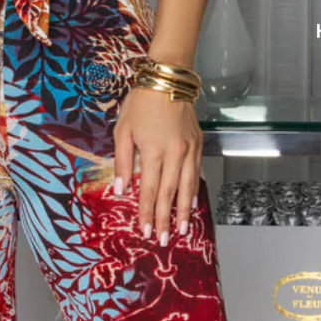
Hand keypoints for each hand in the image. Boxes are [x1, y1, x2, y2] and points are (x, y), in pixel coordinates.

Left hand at [112, 85, 202, 243]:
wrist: (167, 80)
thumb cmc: (141, 103)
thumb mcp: (123, 130)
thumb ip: (123, 162)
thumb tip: (122, 190)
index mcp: (153, 151)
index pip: (150, 190)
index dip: (148, 212)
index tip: (146, 230)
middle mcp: (175, 153)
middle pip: (170, 193)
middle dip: (166, 219)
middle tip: (163, 239)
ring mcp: (189, 149)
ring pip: (187, 186)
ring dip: (183, 210)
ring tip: (182, 229)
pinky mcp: (198, 144)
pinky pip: (197, 173)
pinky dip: (194, 190)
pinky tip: (191, 203)